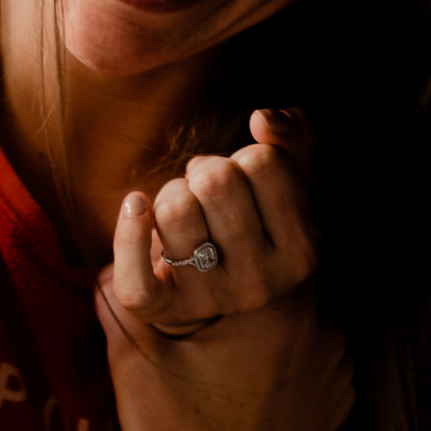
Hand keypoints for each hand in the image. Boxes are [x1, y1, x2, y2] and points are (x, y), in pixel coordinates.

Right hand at [96, 203, 352, 430]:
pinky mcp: (339, 393)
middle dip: (240, 268)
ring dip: (261, 311)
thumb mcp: (137, 367)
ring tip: (221, 335)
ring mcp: (335, 362)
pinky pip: (310, 349)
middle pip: (278, 266)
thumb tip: (109, 258)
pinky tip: (243, 372)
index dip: (219, 230)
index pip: (255, 231)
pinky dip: (280, 350)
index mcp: (275, 307)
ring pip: (296, 309)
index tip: (195, 241)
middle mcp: (320, 326)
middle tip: (205, 285)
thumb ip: (122, 300)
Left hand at [109, 109, 319, 338]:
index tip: (241, 181)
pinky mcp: (164, 310)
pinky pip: (137, 275)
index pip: (262, 162)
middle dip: (203, 172)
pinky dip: (128, 231)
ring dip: (170, 195)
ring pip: (174, 210)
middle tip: (205, 195)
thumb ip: (294, 136)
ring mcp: (212, 300)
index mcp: (302, 251)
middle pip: (216, 182)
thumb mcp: (287, 178)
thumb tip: (263, 119)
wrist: (217, 284)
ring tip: (183, 213)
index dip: (242, 157)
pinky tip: (135, 205)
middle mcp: (262, 284)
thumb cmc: (252, 218)